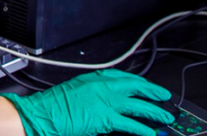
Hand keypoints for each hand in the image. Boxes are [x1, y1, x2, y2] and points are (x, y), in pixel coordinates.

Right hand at [0, 69, 173, 135]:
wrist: (40, 114)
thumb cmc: (52, 106)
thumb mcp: (74, 93)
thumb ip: (93, 94)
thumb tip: (108, 103)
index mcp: (93, 79)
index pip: (123, 77)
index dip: (140, 83)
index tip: (148, 86)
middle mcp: (101, 87)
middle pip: (136, 87)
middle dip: (153, 93)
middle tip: (165, 98)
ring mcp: (105, 101)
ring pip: (138, 105)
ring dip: (155, 112)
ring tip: (166, 117)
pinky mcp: (105, 118)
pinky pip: (130, 124)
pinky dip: (143, 129)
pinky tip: (150, 133)